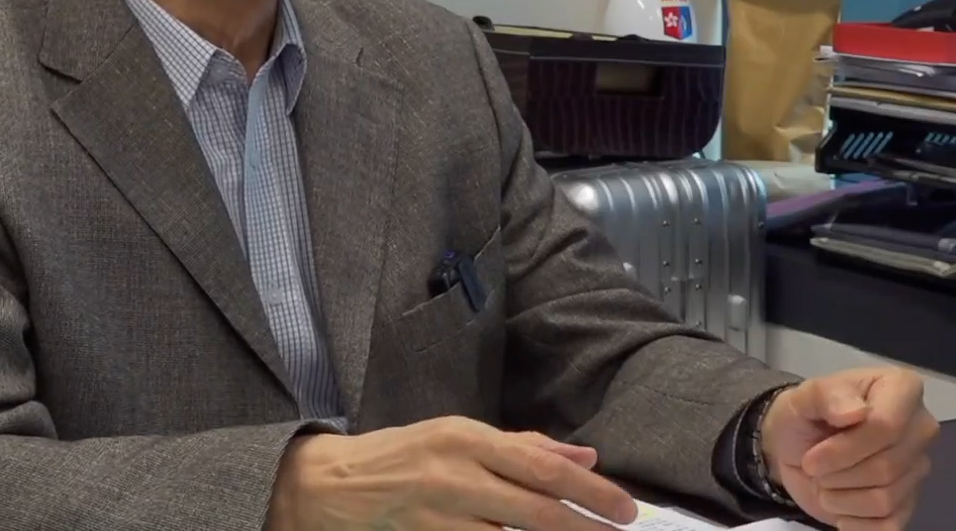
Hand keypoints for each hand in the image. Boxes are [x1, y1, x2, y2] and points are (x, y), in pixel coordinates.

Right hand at [265, 416, 636, 530]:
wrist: (328, 486)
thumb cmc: (401, 456)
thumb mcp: (456, 435)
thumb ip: (521, 447)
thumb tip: (584, 456)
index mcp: (466, 438)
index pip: (543, 468)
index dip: (591, 492)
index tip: (626, 510)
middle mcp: (454, 475)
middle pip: (536, 510)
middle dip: (587, 528)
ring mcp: (439, 515)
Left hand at [759, 367, 938, 530]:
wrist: (797, 448)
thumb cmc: (804, 416)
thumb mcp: (802, 398)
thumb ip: (825, 396)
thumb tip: (855, 412)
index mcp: (902, 389)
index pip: (887, 427)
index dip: (845, 449)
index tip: (812, 456)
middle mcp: (920, 428)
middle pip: (886, 467)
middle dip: (837, 474)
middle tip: (813, 467)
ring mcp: (917, 468)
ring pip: (885, 499)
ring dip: (840, 498)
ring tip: (824, 483)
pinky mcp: (908, 504)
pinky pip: (888, 526)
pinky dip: (854, 523)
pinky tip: (839, 507)